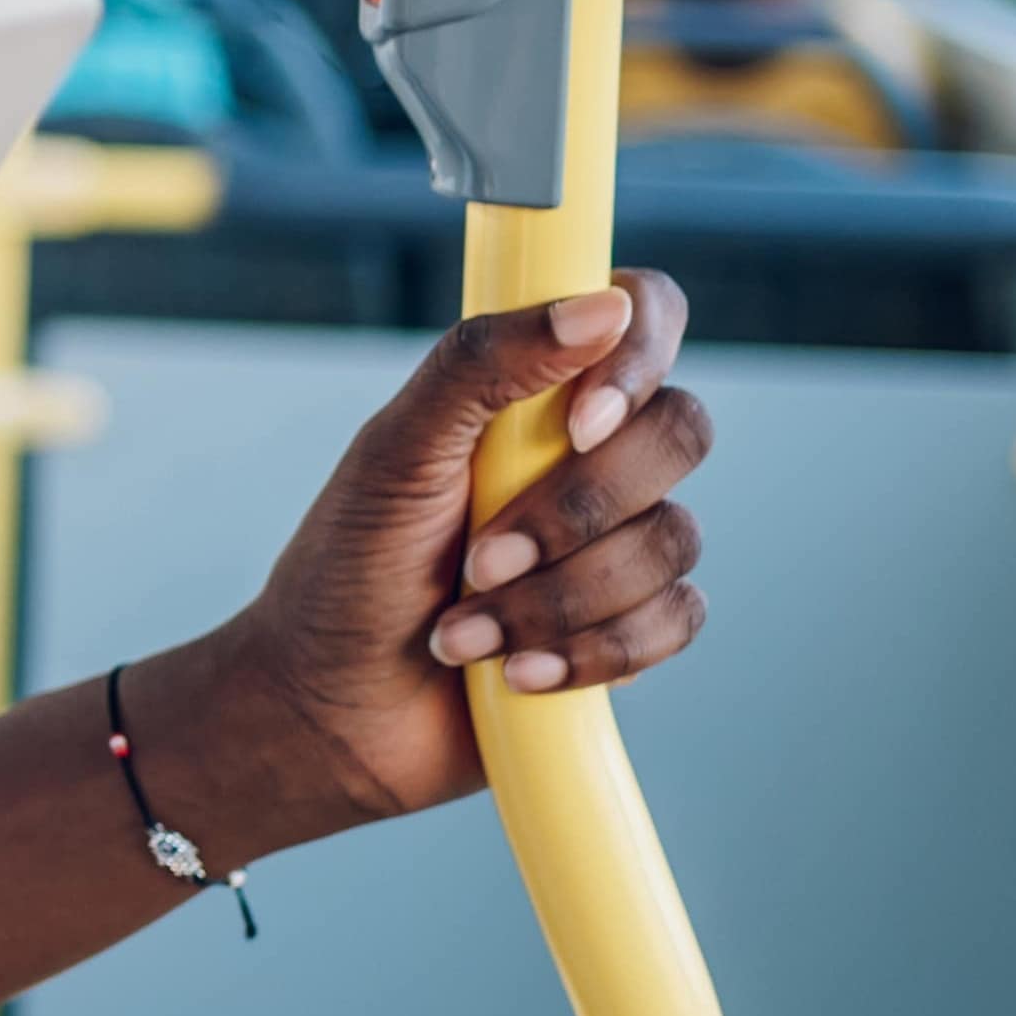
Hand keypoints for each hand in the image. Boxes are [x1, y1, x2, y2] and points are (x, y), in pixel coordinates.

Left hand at [192, 272, 713, 838]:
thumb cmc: (348, 568)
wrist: (334, 711)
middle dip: (575, 511)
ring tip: (463, 630)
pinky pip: (676, 621)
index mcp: (532, 391)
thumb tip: (603, 305)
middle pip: (681, 432)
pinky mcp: (632, 625)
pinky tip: (517, 673)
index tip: (581, 424)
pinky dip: (592, 652)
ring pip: (674, 540)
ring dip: (558, 598)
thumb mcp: (395, 454)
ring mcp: (616, 540)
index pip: (642, 313)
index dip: (638, 359)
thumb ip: (482, 365)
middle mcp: (589, 455)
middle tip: (476, 559)